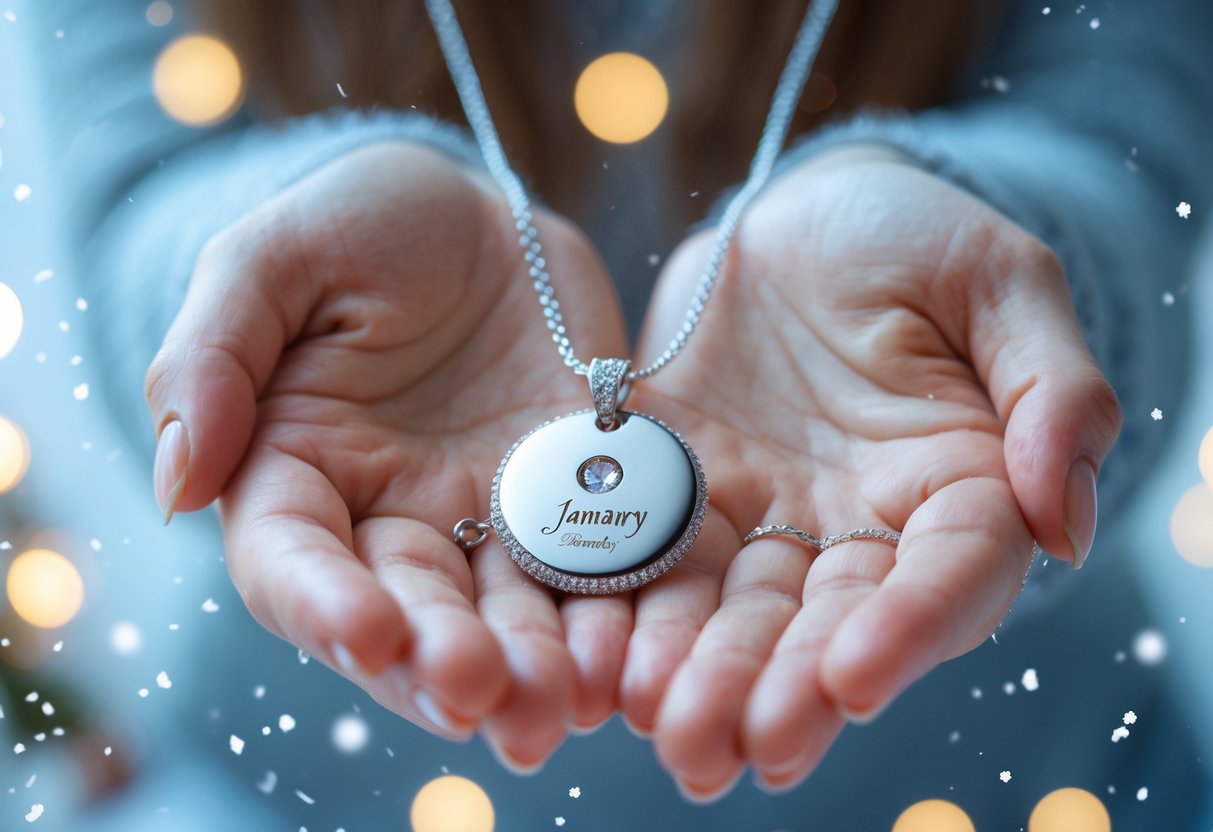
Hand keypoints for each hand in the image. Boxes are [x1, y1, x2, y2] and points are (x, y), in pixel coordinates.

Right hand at [143, 143, 631, 765]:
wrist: (484, 217)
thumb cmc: (362, 223)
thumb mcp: (272, 258)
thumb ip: (212, 357)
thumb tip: (176, 485)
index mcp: (298, 469)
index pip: (292, 560)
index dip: (323, 605)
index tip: (369, 634)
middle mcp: (389, 516)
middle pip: (405, 611)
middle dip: (440, 660)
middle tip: (486, 694)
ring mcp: (485, 520)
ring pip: (498, 613)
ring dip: (527, 665)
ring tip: (561, 699)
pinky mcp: (568, 507)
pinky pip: (588, 572)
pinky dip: (605, 617)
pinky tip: (628, 650)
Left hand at [615, 146, 1121, 796]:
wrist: (796, 223)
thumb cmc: (910, 238)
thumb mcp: (999, 281)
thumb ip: (1053, 387)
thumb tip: (1064, 519)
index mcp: (954, 486)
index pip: (948, 573)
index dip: (908, 627)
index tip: (854, 675)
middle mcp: (858, 527)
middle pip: (830, 623)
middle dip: (784, 687)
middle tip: (736, 746)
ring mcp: (766, 521)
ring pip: (740, 616)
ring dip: (706, 679)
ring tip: (670, 733)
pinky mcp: (682, 501)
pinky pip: (657, 566)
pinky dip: (636, 617)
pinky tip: (605, 664)